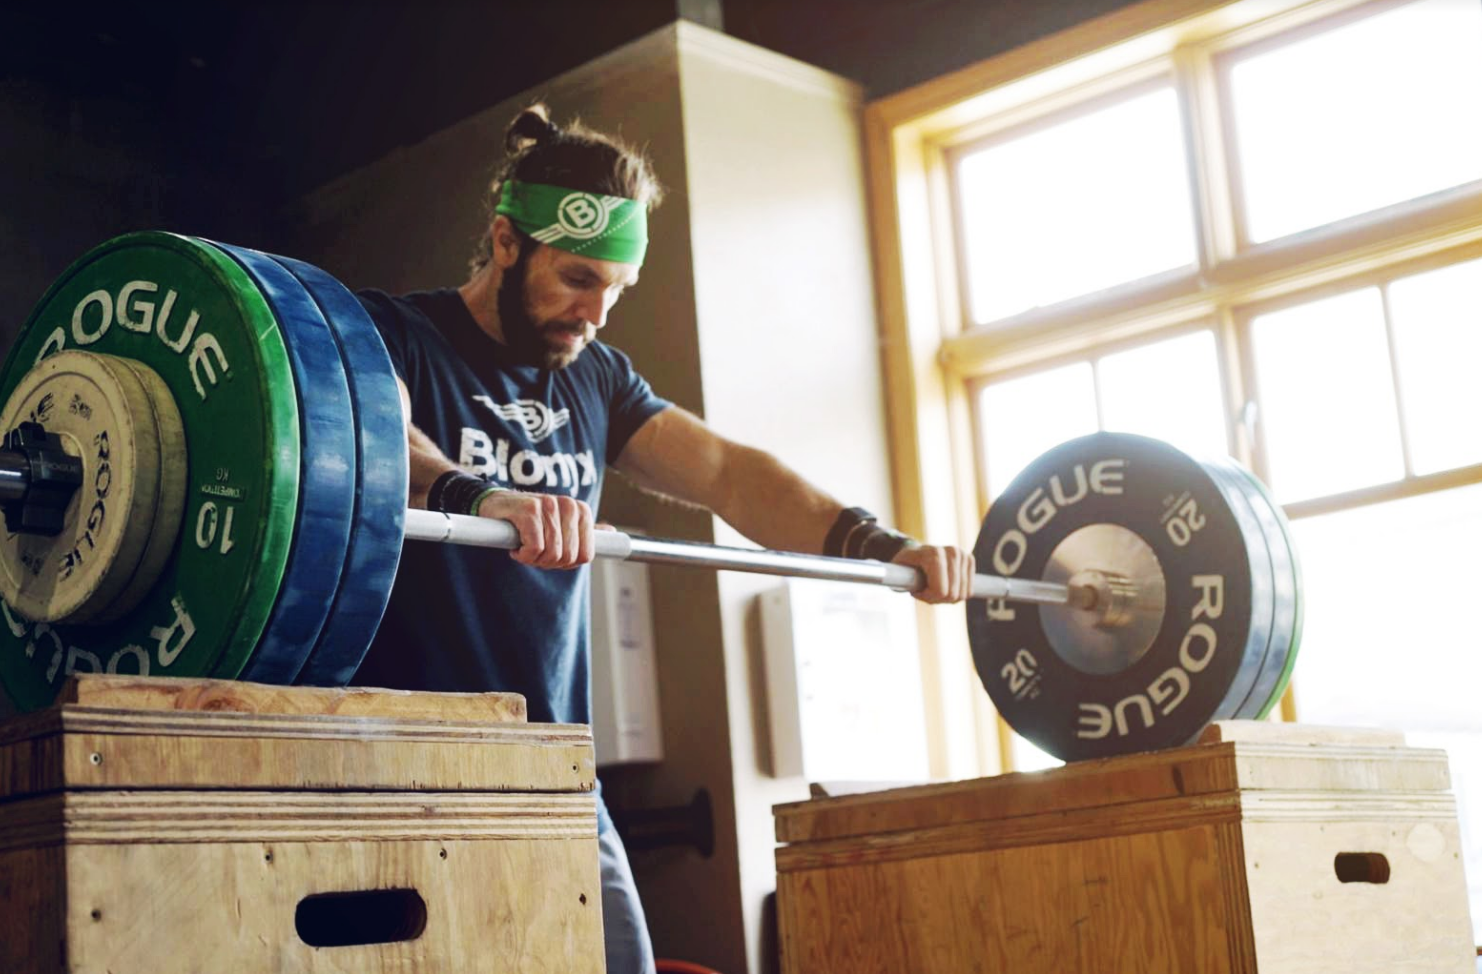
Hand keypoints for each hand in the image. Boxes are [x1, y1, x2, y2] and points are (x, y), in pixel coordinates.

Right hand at [476, 490, 594, 568]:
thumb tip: (610, 532)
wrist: (496, 505)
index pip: (585, 555)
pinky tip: (516, 547)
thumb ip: (584, 529)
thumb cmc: (531, 519)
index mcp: (581, 511)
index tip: (550, 554)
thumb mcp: (561, 523)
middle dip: (549, 562)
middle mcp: (569, 505)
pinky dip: (523, 555)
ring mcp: (550, 505)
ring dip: (534, 559)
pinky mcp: (530, 511)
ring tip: (524, 547)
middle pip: (568, 557)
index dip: (566, 563)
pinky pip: (535, 548)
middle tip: (534, 551)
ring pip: (552, 554)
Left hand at [891, 544, 974, 603]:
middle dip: (937, 598)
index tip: (916, 591)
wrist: (915, 553)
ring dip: (946, 597)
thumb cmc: (905, 565)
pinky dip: (956, 593)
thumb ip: (899, 579)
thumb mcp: (897, 573)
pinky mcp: (969, 559)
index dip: (929, 597)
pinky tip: (945, 585)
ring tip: (934, 587)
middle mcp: (952, 551)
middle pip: (952, 595)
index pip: (941, 590)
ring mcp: (962, 554)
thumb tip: (904, 586)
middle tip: (924, 590)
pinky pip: (968, 591)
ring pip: (962, 594)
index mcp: (933, 553)